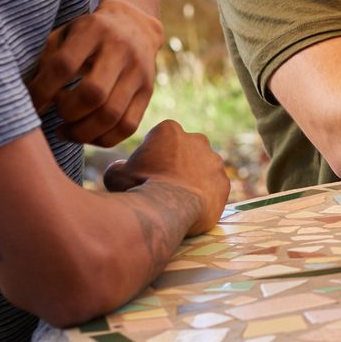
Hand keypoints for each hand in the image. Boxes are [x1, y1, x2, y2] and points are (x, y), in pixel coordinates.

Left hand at [26, 0, 162, 147]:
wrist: (134, 24)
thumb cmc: (85, 34)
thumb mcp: (64, 33)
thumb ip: (46, 59)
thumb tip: (29, 99)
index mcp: (93, 30)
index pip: (63, 66)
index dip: (42, 90)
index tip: (31, 104)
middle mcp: (121, 49)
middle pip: (93, 94)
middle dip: (67, 113)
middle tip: (56, 114)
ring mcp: (138, 72)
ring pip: (111, 116)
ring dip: (82, 132)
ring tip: (65, 130)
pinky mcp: (148, 91)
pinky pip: (127, 126)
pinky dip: (103, 139)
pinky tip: (86, 134)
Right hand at [103, 119, 229, 235]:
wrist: (165, 211)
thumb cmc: (138, 187)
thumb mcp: (116, 175)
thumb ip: (119, 167)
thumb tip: (121, 168)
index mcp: (169, 130)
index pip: (161, 139)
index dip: (152, 157)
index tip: (145, 173)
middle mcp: (197, 139)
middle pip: (185, 151)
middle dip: (176, 165)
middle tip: (162, 186)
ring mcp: (214, 161)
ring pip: (202, 169)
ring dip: (192, 180)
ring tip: (177, 200)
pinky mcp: (224, 183)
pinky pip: (213, 189)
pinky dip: (204, 197)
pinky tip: (191, 209)